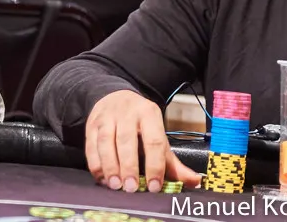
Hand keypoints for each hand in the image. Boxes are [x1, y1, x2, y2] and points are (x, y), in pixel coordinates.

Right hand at [85, 89, 200, 193]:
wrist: (115, 97)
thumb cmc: (140, 124)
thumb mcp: (158, 136)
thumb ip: (173, 162)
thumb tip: (195, 181)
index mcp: (149, 114)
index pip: (154, 140)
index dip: (155, 165)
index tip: (154, 186)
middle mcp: (128, 113)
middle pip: (127, 140)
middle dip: (129, 166)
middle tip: (131, 188)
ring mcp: (107, 117)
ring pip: (106, 142)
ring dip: (110, 166)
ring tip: (116, 185)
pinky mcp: (91, 124)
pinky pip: (91, 145)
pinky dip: (96, 163)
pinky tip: (102, 178)